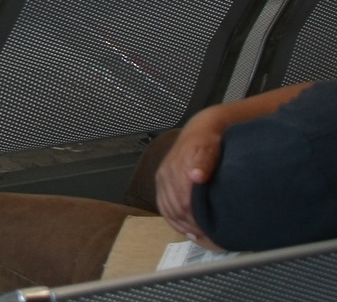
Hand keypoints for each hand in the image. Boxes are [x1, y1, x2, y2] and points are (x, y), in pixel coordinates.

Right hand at [154, 114, 222, 241]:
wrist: (198, 133)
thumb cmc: (208, 144)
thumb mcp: (210, 149)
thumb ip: (204, 163)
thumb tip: (196, 176)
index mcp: (177, 168)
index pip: (184, 200)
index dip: (196, 218)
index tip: (210, 230)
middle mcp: (165, 175)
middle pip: (175, 208)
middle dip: (191, 225)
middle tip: (209, 237)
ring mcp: (161, 180)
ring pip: (167, 209)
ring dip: (182, 225)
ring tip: (198, 236)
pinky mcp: (161, 183)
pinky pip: (163, 206)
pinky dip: (173, 221)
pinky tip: (185, 230)